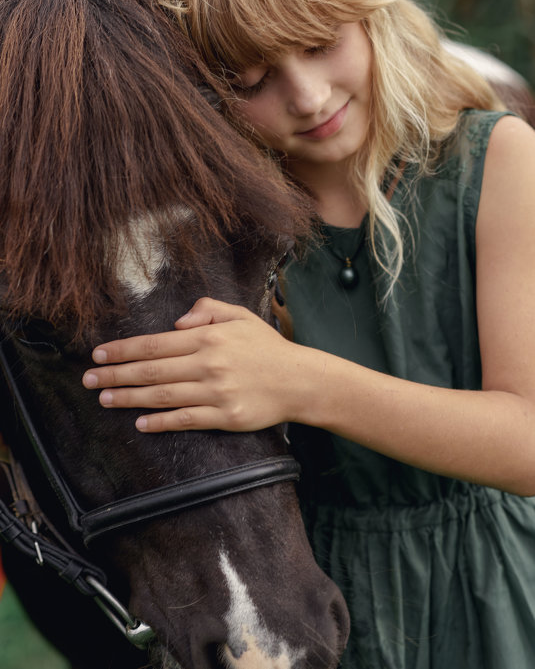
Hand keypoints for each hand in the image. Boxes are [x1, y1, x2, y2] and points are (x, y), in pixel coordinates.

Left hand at [82, 297, 304, 432]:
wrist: (300, 380)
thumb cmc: (267, 347)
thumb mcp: (240, 316)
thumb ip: (207, 309)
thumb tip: (176, 321)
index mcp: (209, 338)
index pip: (155, 343)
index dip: (124, 349)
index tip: (100, 354)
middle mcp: (208, 364)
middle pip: (151, 371)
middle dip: (115, 374)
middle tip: (88, 378)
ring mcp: (216, 392)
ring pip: (163, 396)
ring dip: (130, 398)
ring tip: (105, 398)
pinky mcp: (226, 417)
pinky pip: (186, 419)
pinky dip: (161, 422)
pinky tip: (141, 422)